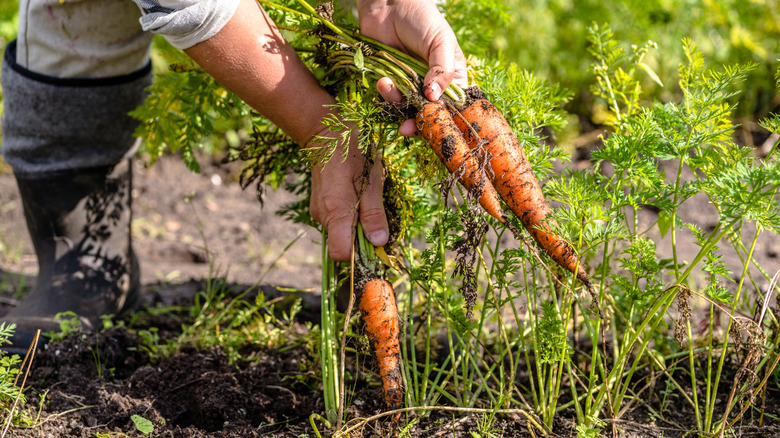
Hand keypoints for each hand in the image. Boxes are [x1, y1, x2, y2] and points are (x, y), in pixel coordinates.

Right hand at [309, 129, 387, 260]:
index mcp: (335, 212)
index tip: (374, 242)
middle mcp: (321, 215)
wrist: (327, 133)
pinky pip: (335, 221)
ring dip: (356, 224)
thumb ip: (374, 214)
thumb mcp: (371, 181)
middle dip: (361, 237)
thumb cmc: (353, 153)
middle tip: (374, 212)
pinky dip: (348, 216)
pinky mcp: (318, 205)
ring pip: (340, 232)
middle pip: (342, 243)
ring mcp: (317, 210)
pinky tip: (355, 195)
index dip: (358, 254)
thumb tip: (379, 242)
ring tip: (364, 198)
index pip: (340, 253)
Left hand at [358, 0, 467, 134]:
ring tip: (389, 86)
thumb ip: (442, 70)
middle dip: (418, 122)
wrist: (388, 4)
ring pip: (407, 109)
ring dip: (397, 104)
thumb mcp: (441, 41)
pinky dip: (386, 94)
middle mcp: (433, 85)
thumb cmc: (422, 18)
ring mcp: (411, 84)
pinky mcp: (392, 82)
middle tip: (408, 127)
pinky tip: (383, 80)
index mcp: (452, 77)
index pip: (454, 106)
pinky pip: (390, 99)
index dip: (446, 119)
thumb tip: (434, 98)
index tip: (436, 126)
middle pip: (430, 114)